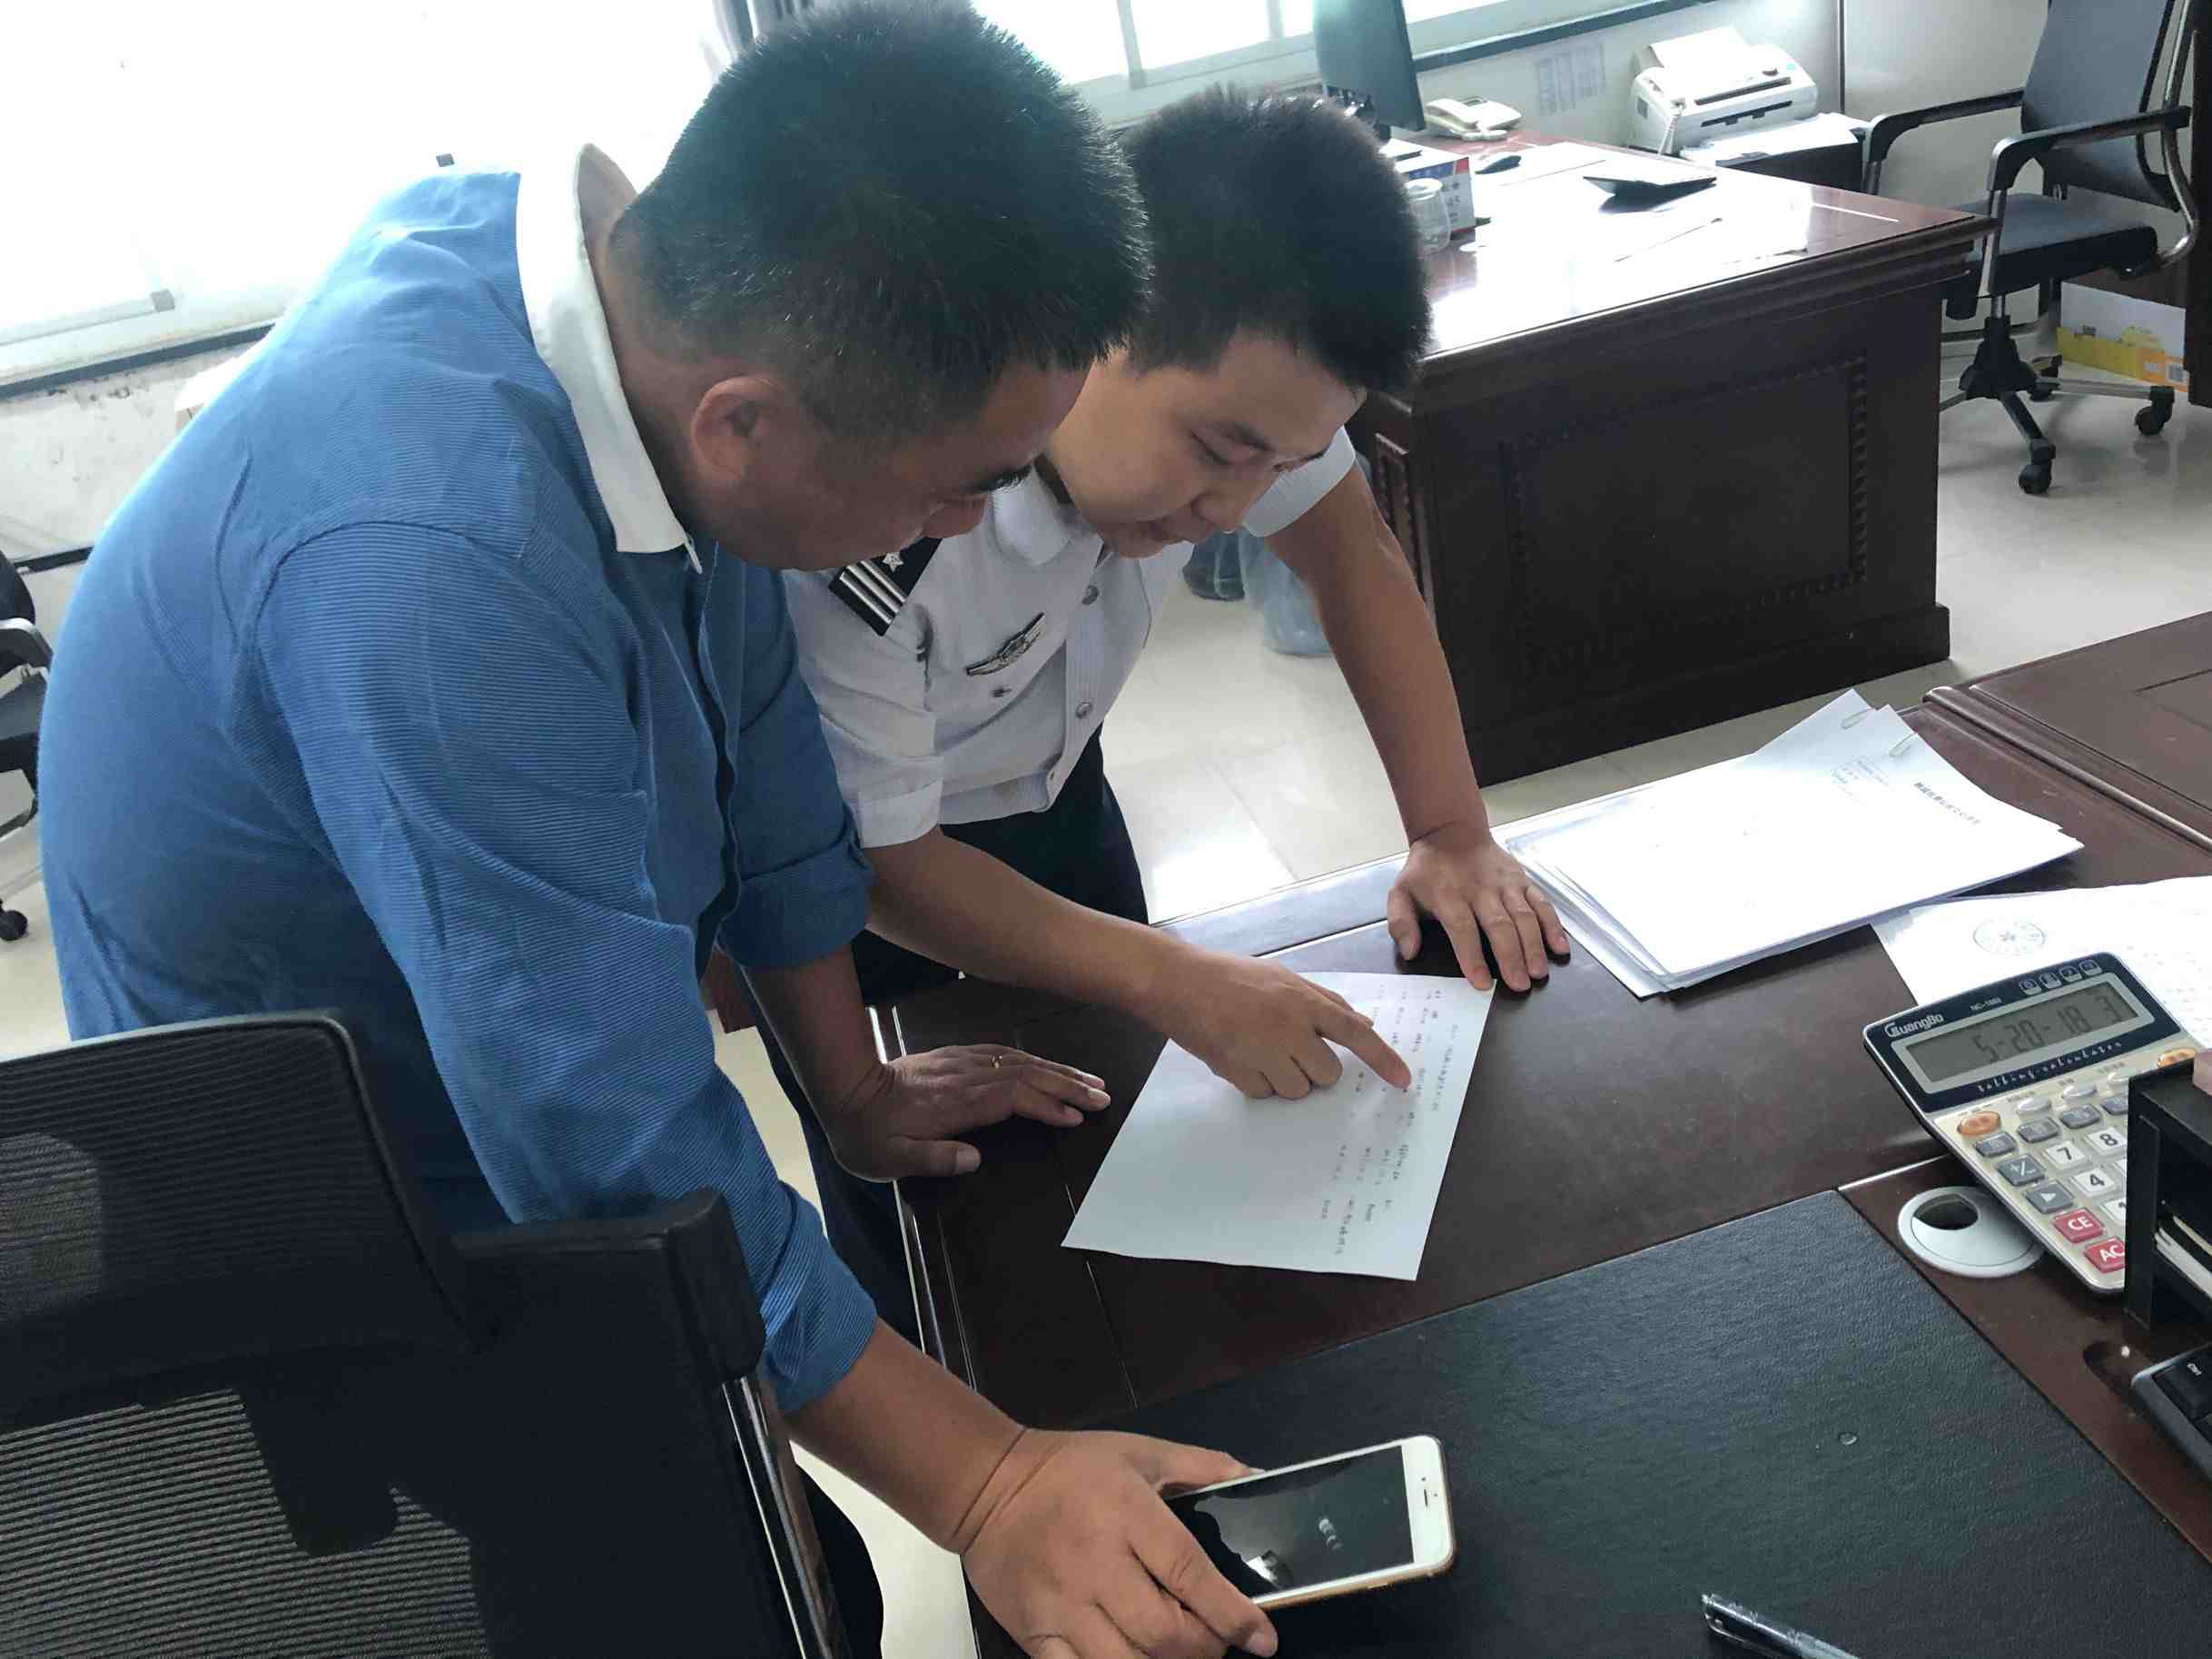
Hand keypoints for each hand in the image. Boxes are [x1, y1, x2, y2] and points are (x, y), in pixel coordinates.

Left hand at [822, 1048, 1108, 1180]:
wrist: (844, 1089)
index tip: (1076, 1116)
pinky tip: (1045, 1066)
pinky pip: (1003, 1054)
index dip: (1047, 1105)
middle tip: (1103, 1096)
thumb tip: (975, 1160)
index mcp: (955, 1103)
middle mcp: (964, 1078)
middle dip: (1067, 1085)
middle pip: (1026, 1075)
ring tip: (1087, 1081)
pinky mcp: (955, 1058)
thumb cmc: (867, 1134)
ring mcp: (961, 1064)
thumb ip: (933, 1158)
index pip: (1013, 1098)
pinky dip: (1031, 1060)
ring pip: (1018, 1061)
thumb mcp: (890, 1159)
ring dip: (1056, 1070)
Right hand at [959, 1429, 1278, 1658]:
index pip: (1190, 1575)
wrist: (985, 1486)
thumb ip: (1199, 1466)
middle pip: (1165, 1634)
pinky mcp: (1036, 1635)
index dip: (1232, 1615)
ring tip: (1176, 1652)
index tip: (1263, 1638)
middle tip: (1214, 1639)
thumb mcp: (1138, 1451)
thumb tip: (1252, 1479)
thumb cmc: (1067, 1468)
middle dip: (1205, 1648)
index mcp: (1127, 1515)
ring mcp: (1062, 1607)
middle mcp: (1096, 1566)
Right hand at [1142, 947, 1411, 1098]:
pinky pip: (1264, 1094)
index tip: (1404, 1081)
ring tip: (1259, 1051)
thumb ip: (1325, 1001)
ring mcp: (1262, 1051)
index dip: (1382, 1059)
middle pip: (1327, 1074)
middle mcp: (1288, 1027)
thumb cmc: (1230, 976)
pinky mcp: (1237, 1071)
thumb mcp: (1282, 977)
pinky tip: (1240, 1057)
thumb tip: (1364, 1025)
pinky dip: (1257, 1083)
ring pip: (1297, 1089)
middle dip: (1315, 1070)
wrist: (1177, 982)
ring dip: (1285, 1079)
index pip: (1353, 1034)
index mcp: (1302, 1000)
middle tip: (1291, 1051)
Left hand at [1387, 821, 1568, 991]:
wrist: (1451, 832)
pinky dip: (1553, 925)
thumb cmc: (1427, 870)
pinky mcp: (1522, 880)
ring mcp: (1505, 884)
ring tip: (1538, 972)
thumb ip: (1401, 923)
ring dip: (1533, 945)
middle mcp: (1480, 889)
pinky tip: (1559, 947)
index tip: (1482, 982)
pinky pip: (1541, 903)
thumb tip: (1410, 952)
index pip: (1463, 928)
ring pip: (1524, 915)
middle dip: (1511, 956)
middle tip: (1520, 985)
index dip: (1472, 956)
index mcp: (1449, 895)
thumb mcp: (1400, 892)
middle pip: (1499, 925)